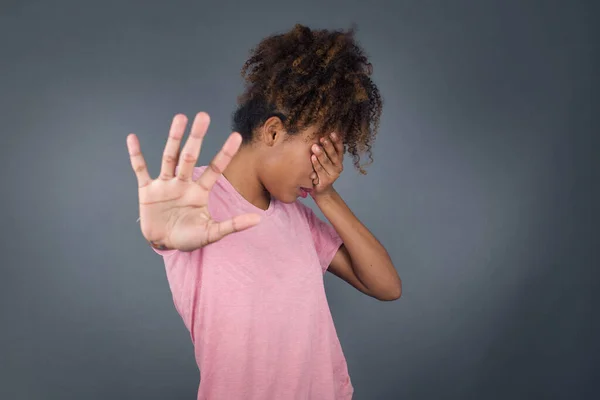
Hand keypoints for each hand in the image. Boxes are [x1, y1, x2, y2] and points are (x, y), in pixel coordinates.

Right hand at [127, 112, 261, 251]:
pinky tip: (132, 139)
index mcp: (199, 192)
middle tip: (203, 116)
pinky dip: (136, 156)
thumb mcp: (212, 233)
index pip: (215, 169)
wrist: (164, 244)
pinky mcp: (147, 191)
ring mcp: (165, 185)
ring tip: (180, 118)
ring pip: (170, 157)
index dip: (225, 153)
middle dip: (197, 137)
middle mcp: (183, 183)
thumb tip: (258, 219)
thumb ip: (233, 225)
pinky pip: (140, 170)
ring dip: (174, 139)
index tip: (236, 136)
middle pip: (190, 156)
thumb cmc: (189, 237)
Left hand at [309, 131, 343, 197]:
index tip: (332, 133)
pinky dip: (316, 164)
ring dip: (321, 154)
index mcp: (339, 160)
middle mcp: (338, 166)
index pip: (340, 149)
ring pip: (326, 162)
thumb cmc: (321, 171)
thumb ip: (325, 151)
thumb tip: (320, 135)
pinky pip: (320, 170)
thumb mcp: (325, 160)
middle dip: (328, 146)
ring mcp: (333, 174)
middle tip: (322, 138)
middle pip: (333, 154)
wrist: (321, 190)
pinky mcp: (326, 181)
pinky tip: (312, 158)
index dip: (337, 141)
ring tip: (315, 146)